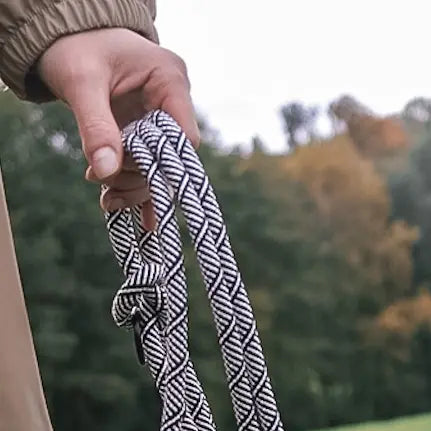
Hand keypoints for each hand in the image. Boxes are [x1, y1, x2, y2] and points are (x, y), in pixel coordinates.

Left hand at [37, 27, 199, 228]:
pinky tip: (131, 212)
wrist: (65, 36)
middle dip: (137, 178)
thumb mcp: (80, 83)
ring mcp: (161, 118)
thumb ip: (95, 126)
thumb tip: (105, 173)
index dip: (160, 162)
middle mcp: (173, 101)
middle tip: (104, 186)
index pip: (183, 138)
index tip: (127, 171)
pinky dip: (136, 188)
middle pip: (169, 158)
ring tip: (105, 199)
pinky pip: (150, 166)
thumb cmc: (74, 47)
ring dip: (132, 187)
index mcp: (170, 79)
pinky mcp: (148, 132)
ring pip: (158, 167)